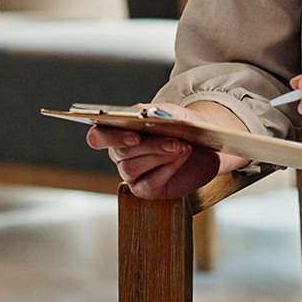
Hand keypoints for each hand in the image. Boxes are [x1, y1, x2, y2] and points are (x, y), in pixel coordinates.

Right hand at [85, 102, 249, 199]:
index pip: (97, 137)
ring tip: (181, 147)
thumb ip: (157, 111)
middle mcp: (119, 154)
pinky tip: (180, 158)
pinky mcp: (144, 189)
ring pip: (132, 168)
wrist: (204, 145)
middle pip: (120, 153)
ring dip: (159, 156)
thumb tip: (147, 115)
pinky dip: (167, 169)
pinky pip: (148, 183)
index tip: (134, 136)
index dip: (111, 137)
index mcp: (116, 132)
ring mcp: (130, 174)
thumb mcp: (172, 113)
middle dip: (150, 145)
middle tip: (174, 140)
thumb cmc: (182, 126)